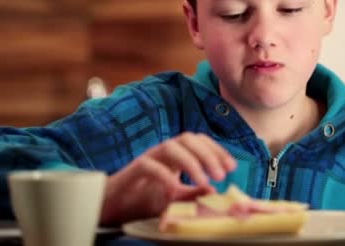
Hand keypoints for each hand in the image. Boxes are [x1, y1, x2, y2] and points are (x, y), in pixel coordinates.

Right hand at [99, 132, 236, 225]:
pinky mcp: (133, 169)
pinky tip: (175, 188)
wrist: (113, 206)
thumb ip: (192, 193)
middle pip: (187, 138)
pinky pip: (149, 165)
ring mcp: (147, 157)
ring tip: (205, 180)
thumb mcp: (174, 198)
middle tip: (221, 174)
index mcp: (175, 155)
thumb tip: (213, 191)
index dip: (216, 150)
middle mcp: (162, 151)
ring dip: (191, 162)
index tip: (231, 167)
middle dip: (208, 154)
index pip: (199, 142)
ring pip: (170, 146)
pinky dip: (165, 175)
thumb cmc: (143, 199)